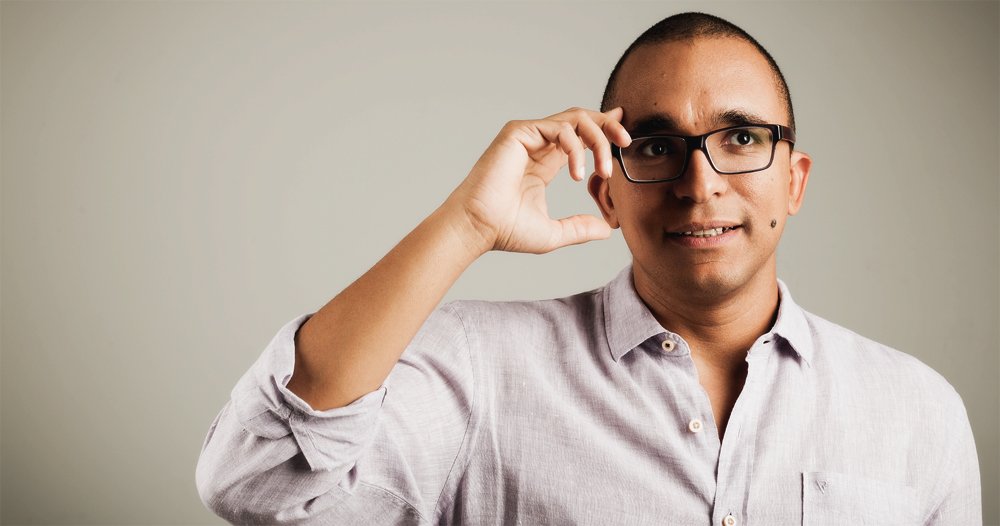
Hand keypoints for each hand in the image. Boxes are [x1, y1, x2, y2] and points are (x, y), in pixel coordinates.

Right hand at [446, 107, 631, 254]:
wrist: (478, 227)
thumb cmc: (505, 230)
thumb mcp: (553, 233)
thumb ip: (579, 228)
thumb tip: (606, 230)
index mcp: (545, 161)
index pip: (580, 136)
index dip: (604, 130)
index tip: (624, 135)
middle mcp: (538, 144)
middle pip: (582, 120)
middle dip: (609, 126)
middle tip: (626, 144)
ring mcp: (528, 135)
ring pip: (575, 119)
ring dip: (598, 139)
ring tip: (605, 169)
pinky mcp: (519, 132)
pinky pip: (559, 128)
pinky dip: (575, 148)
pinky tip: (578, 174)